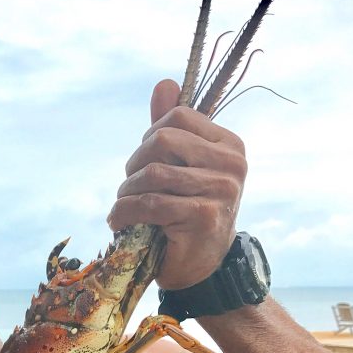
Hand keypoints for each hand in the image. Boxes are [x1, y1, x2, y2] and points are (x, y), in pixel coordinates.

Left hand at [107, 79, 247, 289]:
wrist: (199, 268)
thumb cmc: (186, 215)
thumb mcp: (179, 167)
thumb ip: (171, 129)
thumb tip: (164, 84)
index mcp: (229, 144)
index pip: (180, 116)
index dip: (149, 138)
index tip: (142, 165)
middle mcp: (233, 164)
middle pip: (163, 141)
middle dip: (134, 165)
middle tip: (128, 189)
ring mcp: (223, 190)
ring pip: (153, 174)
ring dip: (126, 193)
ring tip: (123, 207)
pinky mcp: (205, 217)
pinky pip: (150, 203)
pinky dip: (125, 212)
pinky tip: (120, 222)